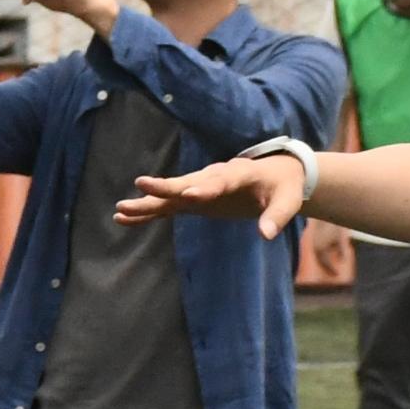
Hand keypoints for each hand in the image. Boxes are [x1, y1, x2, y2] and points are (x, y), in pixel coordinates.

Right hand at [116, 152, 308, 237]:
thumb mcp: (289, 200)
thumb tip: (265, 235)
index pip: (218, 182)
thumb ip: (277, 216)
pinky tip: (122, 219)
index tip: (188, 195)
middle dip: (163, 187)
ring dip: (146, 202)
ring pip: (169, 195)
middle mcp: (212, 178)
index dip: (204, 188)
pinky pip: (166, 206)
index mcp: (237, 175)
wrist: (275, 173)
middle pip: (184, 183)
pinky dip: (147, 212)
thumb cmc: (284, 187)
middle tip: (140, 185)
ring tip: (120, 210)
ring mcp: (199, 188)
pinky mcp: (192, 200)